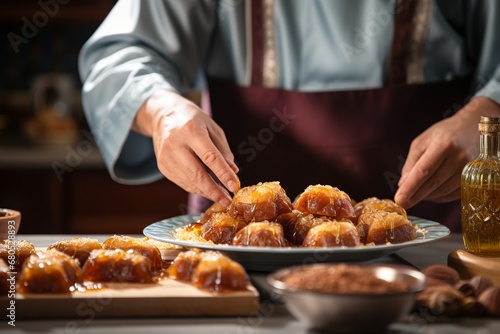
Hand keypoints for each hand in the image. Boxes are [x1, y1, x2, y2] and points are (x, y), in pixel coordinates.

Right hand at [133, 90, 239, 206]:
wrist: (163, 115)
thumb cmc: (193, 121)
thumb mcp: (212, 128)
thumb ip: (223, 151)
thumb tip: (233, 172)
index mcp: (191, 131)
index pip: (209, 157)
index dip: (223, 173)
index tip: (235, 187)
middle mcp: (175, 144)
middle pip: (196, 174)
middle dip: (214, 191)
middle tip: (228, 200)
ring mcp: (166, 157)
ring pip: (189, 181)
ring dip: (206, 192)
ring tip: (221, 197)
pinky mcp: (162, 166)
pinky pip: (182, 182)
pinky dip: (196, 188)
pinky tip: (207, 190)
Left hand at [395, 97, 499, 208]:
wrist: (474, 127)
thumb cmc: (444, 133)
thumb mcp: (423, 141)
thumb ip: (412, 162)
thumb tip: (402, 184)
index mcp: (443, 144)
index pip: (424, 170)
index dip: (410, 187)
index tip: (399, 199)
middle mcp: (459, 156)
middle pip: (434, 183)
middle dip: (415, 196)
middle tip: (403, 203)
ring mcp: (470, 168)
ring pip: (444, 190)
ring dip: (427, 196)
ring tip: (415, 195)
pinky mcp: (475, 177)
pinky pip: (454, 194)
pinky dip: (439, 197)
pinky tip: (431, 194)